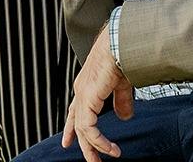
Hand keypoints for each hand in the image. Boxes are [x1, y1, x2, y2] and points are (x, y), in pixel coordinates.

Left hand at [61, 24, 133, 161]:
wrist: (119, 43)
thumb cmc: (120, 56)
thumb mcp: (121, 84)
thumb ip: (121, 101)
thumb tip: (124, 117)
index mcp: (87, 85)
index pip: (75, 110)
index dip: (71, 127)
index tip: (68, 142)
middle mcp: (81, 90)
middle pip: (77, 123)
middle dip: (84, 144)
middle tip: (92, 161)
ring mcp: (82, 95)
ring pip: (83, 129)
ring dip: (95, 147)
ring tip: (109, 157)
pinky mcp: (87, 99)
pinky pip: (89, 128)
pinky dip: (99, 141)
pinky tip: (110, 149)